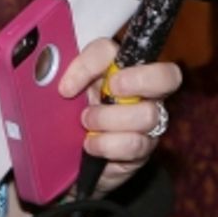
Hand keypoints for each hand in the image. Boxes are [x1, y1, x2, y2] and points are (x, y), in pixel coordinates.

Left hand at [60, 37, 182, 195]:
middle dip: (137, 80)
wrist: (69, 166)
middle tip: (111, 90)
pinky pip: (135, 144)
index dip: (91, 64)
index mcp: (118, 68)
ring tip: (88, 125)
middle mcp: (143, 90)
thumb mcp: (61, 99)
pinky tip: (91, 146)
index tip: (67, 88)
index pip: (112, 49)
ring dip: (110, 120)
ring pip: (148, 114)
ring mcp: (149, 120)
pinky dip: (107, 145)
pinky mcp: (144, 149)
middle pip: (167, 75)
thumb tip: (50, 77)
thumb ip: (59, 81)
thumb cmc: (68, 124)